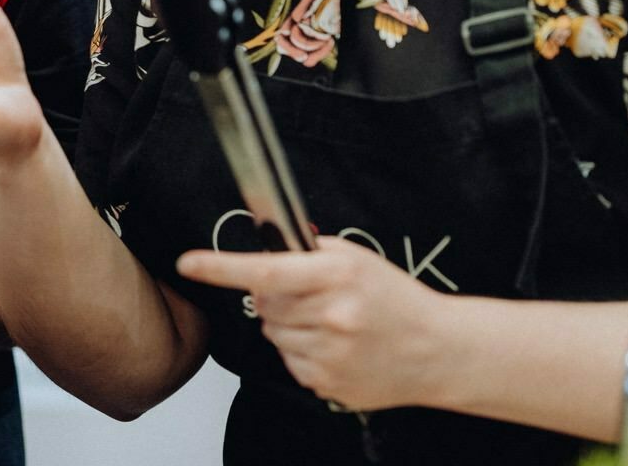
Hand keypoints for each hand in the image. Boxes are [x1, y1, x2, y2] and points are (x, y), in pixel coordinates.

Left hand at [176, 237, 445, 410]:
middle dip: (274, 295)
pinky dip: (302, 351)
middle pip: (264, 302)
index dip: (220, 268)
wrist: (438, 351)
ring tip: (329, 323)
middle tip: (309, 295)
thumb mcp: (356, 259)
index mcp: (337, 276)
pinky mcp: (327, 384)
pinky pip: (289, 361)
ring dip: (289, 325)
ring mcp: (330, 354)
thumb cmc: (397, 300)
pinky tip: (334, 346)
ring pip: (273, 333)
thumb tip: (265, 245)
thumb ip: (308, 251)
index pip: (265, 270)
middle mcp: (332, 316)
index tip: (188, 263)